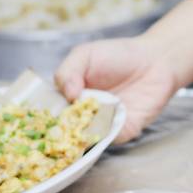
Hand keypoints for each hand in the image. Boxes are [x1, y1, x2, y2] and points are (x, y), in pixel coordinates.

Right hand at [54, 37, 178, 143]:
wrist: (156, 61)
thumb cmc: (119, 55)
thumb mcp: (86, 54)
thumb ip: (68, 71)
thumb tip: (67, 95)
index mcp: (68, 96)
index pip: (49, 112)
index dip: (42, 115)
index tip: (36, 116)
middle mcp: (82, 114)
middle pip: (63, 130)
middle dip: (58, 129)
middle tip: (57, 121)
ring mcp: (100, 125)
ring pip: (82, 138)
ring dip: (79, 131)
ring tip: (80, 118)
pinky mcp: (120, 132)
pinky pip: (106, 138)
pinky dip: (103, 131)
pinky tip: (103, 117)